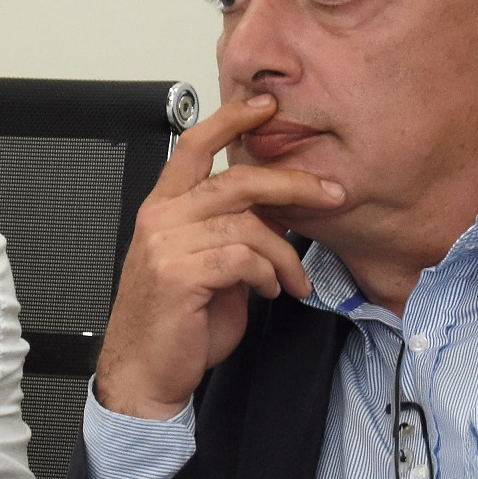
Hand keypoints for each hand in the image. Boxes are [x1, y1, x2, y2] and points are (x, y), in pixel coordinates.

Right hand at [94, 94, 344, 419]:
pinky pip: (244, 259)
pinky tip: (270, 291)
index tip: (266, 106)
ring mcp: (166, 244)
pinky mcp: (179, 274)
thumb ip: (232, 230)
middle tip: (331, 192)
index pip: (196, 144)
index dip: (232, 119)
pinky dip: (268, 275)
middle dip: (293, 182)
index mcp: (164, 206)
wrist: (146, 372)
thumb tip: (277, 210)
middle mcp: (161, 217)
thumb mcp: (207, 264)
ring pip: (248, 224)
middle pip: (237, 178)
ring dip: (285, 254)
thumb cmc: (177, 321)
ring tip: (293, 278)